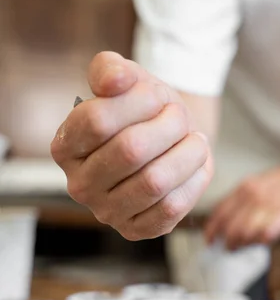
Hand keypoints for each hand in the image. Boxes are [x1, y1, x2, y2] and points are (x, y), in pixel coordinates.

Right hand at [51, 52, 212, 239]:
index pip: (97, 120)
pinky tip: (193, 165)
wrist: (167, 141)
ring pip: (155, 182)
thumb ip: (110, 69)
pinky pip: (172, 208)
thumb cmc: (141, 111)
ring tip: (194, 140)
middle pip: (131, 151)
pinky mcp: (136, 230)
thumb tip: (115, 80)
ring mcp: (107, 213)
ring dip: (187, 153)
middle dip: (168, 125)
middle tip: (180, 117)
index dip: (137, 102)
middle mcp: (79, 185)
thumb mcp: (125, 79)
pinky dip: (192, 181)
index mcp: (65, 146)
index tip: (156, 95)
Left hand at [204, 159, 279, 249]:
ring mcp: (270, 203)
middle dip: (227, 242)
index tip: (209, 241)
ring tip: (247, 247)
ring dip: (244, 244)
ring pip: (245, 232)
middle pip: (230, 226)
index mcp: (246, 186)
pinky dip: (262, 241)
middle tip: (230, 249)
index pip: (220, 211)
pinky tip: (266, 240)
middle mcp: (254, 193)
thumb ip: (247, 199)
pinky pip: (266, 233)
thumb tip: (232, 222)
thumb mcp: (264, 183)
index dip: (211, 229)